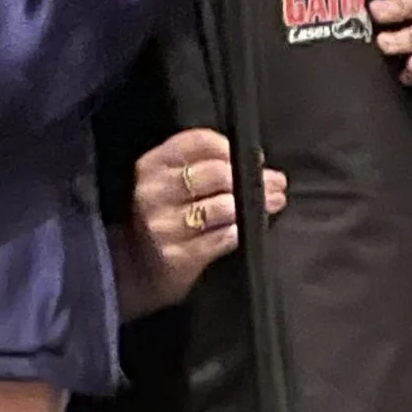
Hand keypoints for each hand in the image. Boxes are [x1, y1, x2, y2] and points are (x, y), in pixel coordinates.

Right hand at [125, 127, 286, 311]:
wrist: (134, 269)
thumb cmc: (164, 219)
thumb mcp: (170, 184)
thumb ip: (202, 166)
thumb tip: (256, 162)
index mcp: (152, 165)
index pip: (199, 142)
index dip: (233, 149)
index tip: (255, 161)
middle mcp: (153, 191)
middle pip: (216, 173)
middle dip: (254, 179)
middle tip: (276, 184)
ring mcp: (162, 225)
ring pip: (222, 205)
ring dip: (255, 205)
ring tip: (272, 204)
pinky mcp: (175, 255)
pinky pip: (221, 238)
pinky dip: (239, 232)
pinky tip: (247, 230)